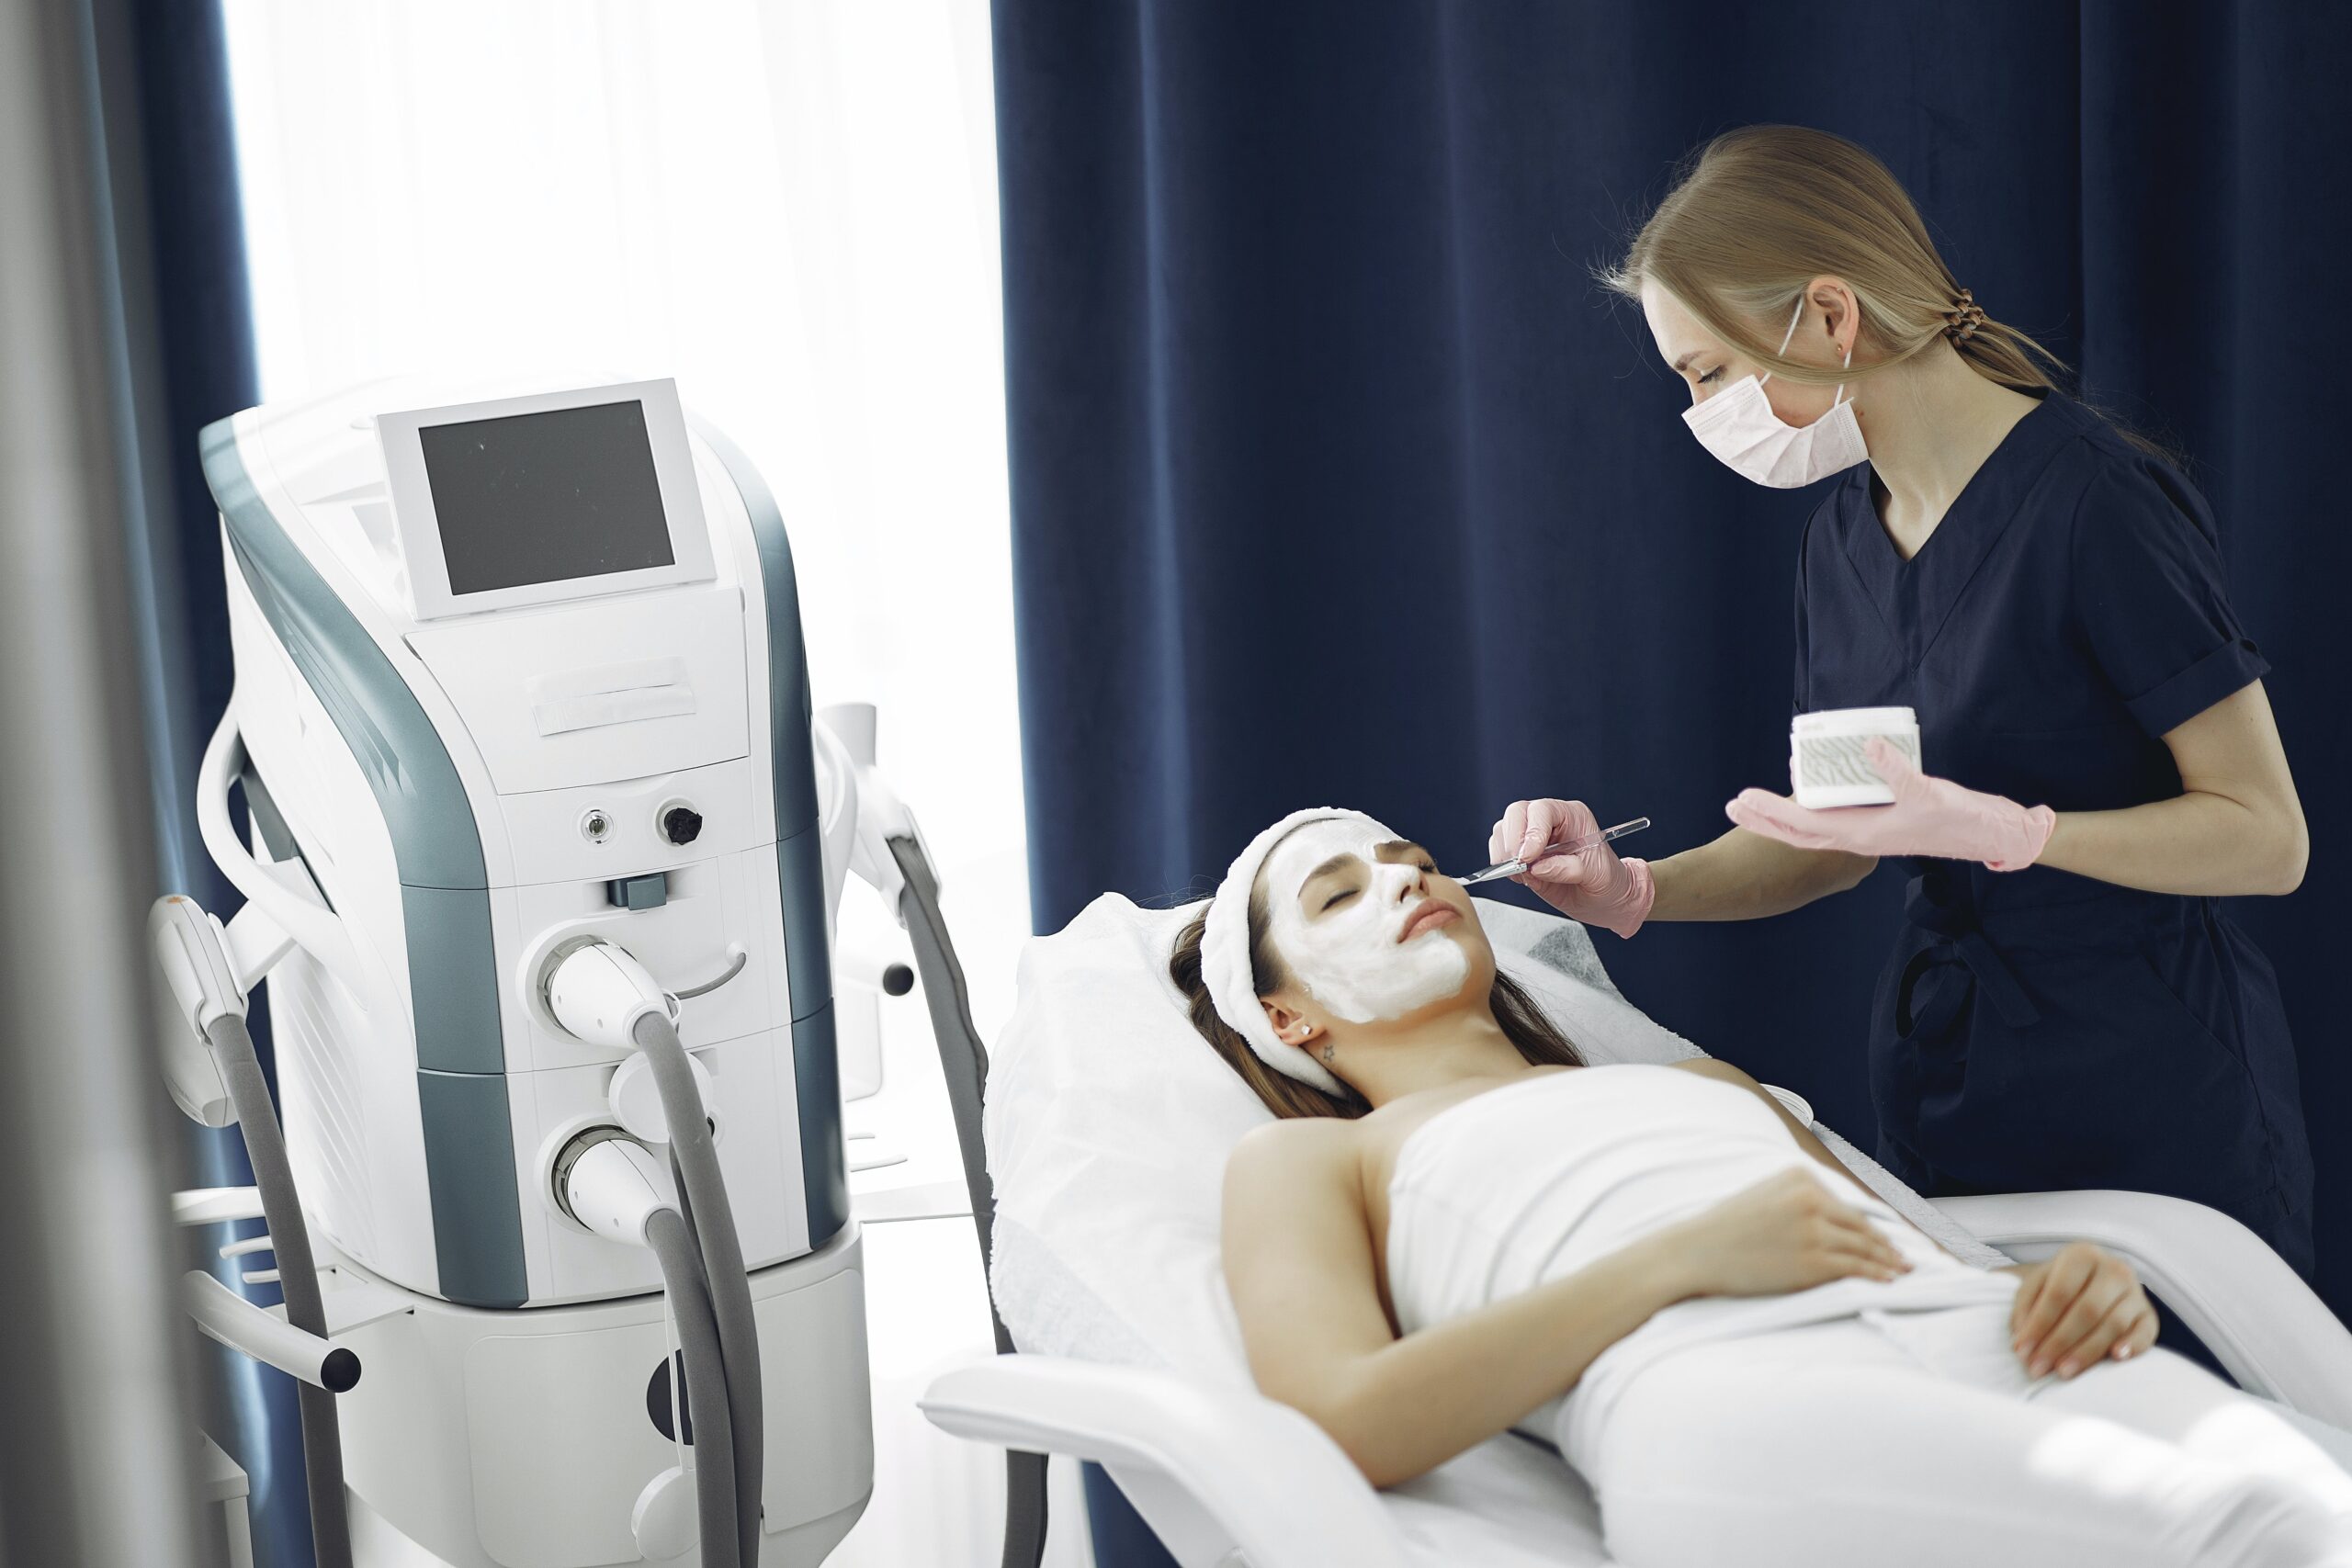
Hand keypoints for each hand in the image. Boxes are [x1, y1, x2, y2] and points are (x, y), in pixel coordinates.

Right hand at [1487, 797, 1655, 937]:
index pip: (1543, 810)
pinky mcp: (1521, 852)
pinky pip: (1500, 849)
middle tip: (1519, 865)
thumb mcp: (1597, 875)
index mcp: (1573, 816)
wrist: (1605, 899)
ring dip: (1506, 854)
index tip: (1529, 857)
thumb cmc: (1607, 882)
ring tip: (1524, 874)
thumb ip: (1568, 869)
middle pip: (1516, 813)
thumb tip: (1536, 867)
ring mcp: (1532, 835)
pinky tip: (1522, 877)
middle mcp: (1550, 821)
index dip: (1532, 831)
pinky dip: (1502, 864)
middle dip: (1513, 840)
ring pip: (1503, 830)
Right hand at [1659, 1168, 1912, 1299]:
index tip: (1888, 1234)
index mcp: (1798, 1176)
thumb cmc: (1726, 1229)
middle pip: (1861, 1224)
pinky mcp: (1813, 1261)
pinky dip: (1876, 1274)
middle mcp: (1810, 1198)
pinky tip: (1887, 1279)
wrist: (1695, 1251)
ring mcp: (1813, 1230)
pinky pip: (1855, 1268)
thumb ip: (1799, 1198)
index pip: (1846, 1202)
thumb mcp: (1764, 1195)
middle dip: (1887, 1242)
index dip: (1871, 1222)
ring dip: (1888, 1260)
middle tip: (1906, 1255)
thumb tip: (1837, 1219)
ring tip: (1903, 1268)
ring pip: (1864, 1246)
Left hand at [1725, 738, 2057, 870]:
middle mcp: (1860, 836)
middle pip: (1799, 832)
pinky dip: (1814, 806)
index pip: (1805, 826)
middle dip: (1764, 820)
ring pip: (1814, 826)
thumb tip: (1868, 744)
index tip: (1742, 801)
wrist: (1990, 835)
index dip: (1770, 813)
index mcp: (1864, 835)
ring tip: (1756, 801)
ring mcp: (1869, 830)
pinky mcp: (1880, 821)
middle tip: (1732, 804)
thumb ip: (1897, 770)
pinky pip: (1836, 816)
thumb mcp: (1929, 792)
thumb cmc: (1961, 819)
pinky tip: (1809, 789)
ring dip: (1784, 816)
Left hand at [2005, 1241, 2158, 1378]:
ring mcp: (2136, 1292)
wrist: (2092, 1282)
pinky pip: (2146, 1333)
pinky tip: (2115, 1358)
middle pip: (2086, 1310)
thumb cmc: (2059, 1286)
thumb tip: (2023, 1343)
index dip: (2039, 1324)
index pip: (2059, 1292)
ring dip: (2087, 1352)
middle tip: (2039, 1367)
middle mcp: (2113, 1269)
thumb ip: (2025, 1310)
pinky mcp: (2150, 1315)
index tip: (2022, 1351)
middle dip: (2059, 1343)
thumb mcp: (2036, 1287)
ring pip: (2113, 1324)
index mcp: (2082, 1255)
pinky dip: (2132, 1346)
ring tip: (2063, 1371)